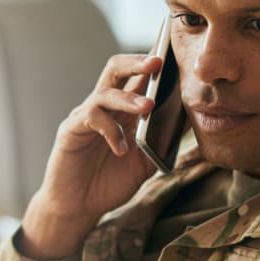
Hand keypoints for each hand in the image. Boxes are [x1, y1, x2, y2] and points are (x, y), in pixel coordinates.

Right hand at [19, 54, 162, 259]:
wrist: (79, 207)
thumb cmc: (110, 182)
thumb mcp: (145, 162)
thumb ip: (161, 141)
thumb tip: (188, 119)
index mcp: (123, 110)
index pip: (137, 76)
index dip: (153, 62)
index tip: (174, 53)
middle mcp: (104, 106)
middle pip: (116, 69)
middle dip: (137, 62)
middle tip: (158, 62)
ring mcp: (85, 116)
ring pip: (105, 91)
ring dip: (128, 97)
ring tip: (147, 106)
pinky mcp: (71, 130)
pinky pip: (91, 118)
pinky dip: (110, 131)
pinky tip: (121, 149)